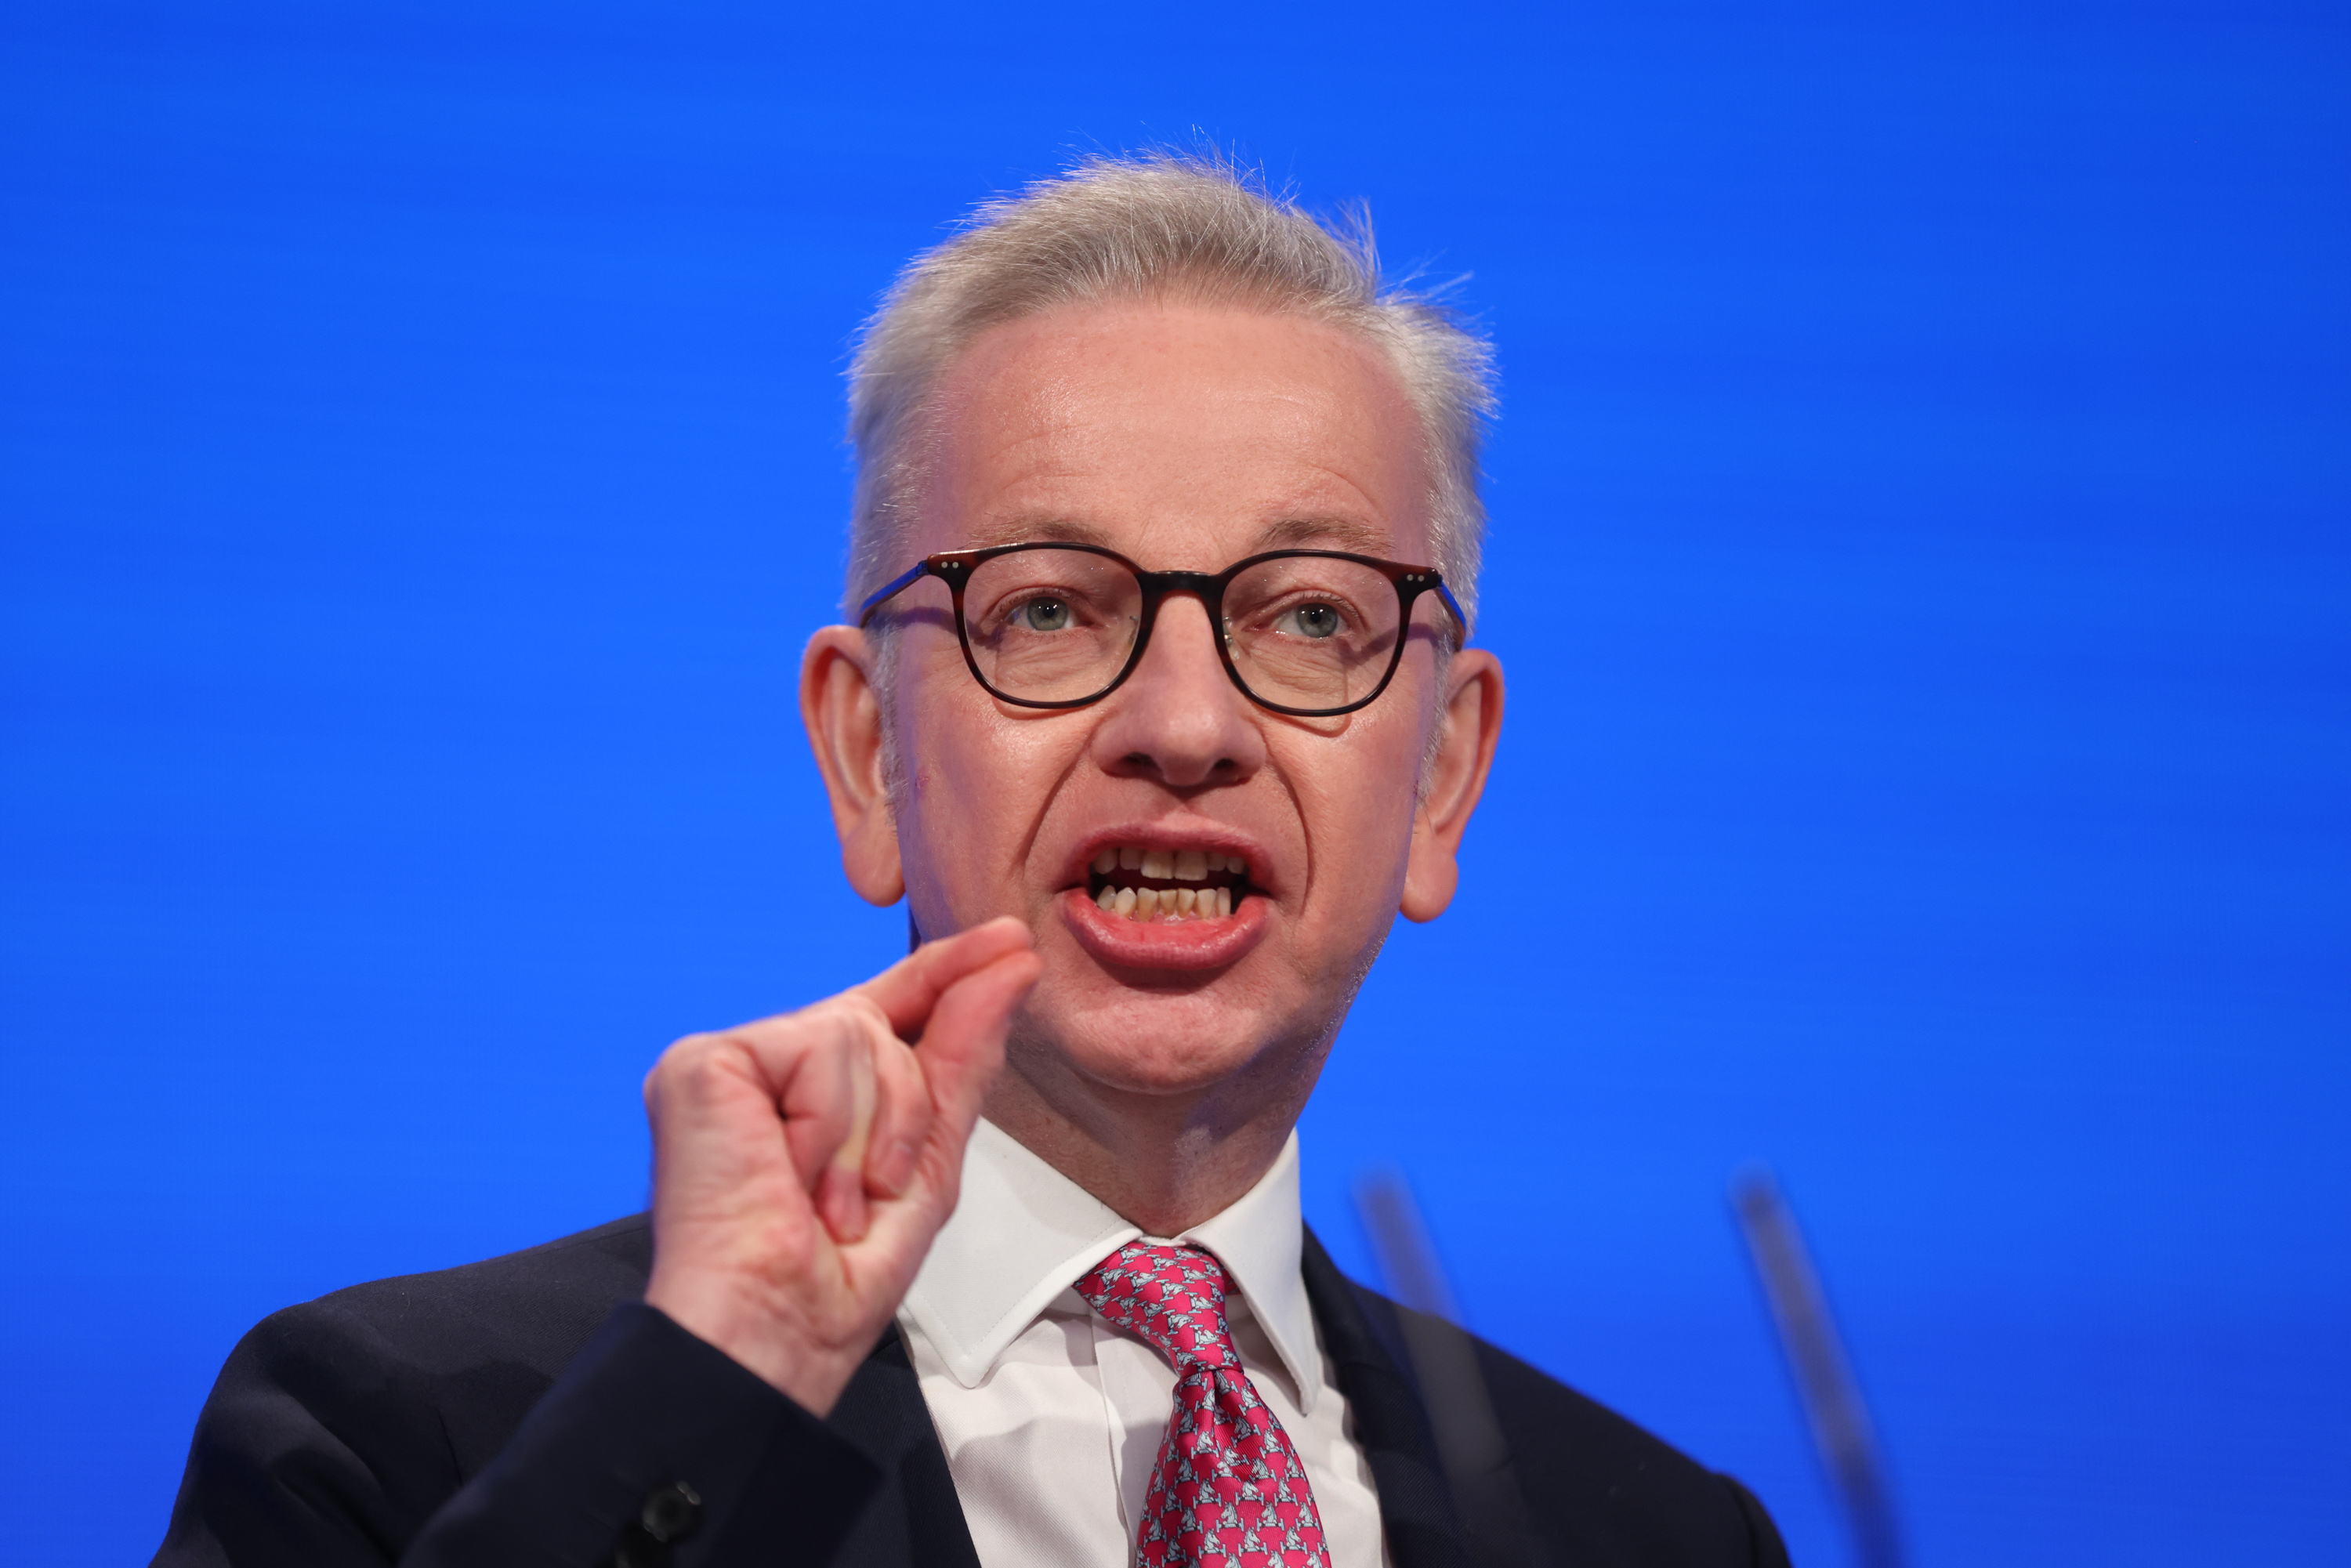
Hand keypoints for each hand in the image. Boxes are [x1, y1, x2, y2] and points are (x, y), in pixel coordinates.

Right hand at [640, 916, 1040, 1414]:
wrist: (777, 1330)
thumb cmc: (837, 1278)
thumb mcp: (929, 1157)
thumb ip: (965, 1053)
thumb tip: (1009, 964)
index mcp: (815, 1094)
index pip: (890, 1009)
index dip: (948, 972)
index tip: (1010, 942)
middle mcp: (769, 1069)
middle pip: (882, 1022)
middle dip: (909, 1111)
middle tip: (873, 1192)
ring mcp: (731, 1061)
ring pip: (857, 1032)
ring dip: (871, 1133)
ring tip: (831, 1200)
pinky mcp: (700, 1063)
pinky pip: (816, 1046)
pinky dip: (830, 1126)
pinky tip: (794, 1176)